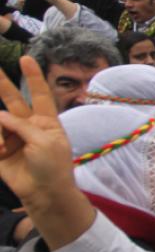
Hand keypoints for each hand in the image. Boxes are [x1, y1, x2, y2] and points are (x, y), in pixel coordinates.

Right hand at [0, 57, 76, 205]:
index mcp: (46, 121)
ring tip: (6, 149)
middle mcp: (28, 125)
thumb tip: (0, 116)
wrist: (44, 193)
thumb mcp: (45, 142)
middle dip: (3, 84)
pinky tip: (2, 152)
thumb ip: (22, 125)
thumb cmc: (53, 167)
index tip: (26, 59)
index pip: (40, 94)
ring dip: (1, 134)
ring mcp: (12, 137)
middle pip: (13, 99)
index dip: (33, 77)